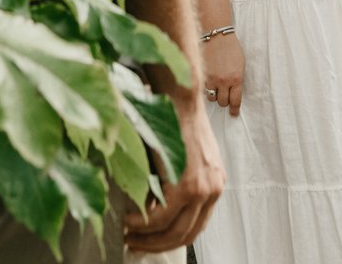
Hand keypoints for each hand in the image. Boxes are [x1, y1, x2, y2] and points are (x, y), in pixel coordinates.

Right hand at [124, 100, 222, 252]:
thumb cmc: (174, 118)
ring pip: (174, 230)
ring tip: (128, 234)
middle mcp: (214, 188)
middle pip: (186, 234)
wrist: (178, 96)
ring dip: (147, 238)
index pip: (195, 225)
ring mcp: (203, 188)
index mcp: (214, 182)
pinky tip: (129, 219)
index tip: (150, 241)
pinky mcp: (189, 184)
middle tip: (134, 245)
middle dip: (157, 245)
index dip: (170, 239)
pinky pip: (162, 216)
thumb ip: (173, 182)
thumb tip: (152, 207)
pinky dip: (143, 223)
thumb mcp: (180, 155)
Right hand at [203, 33, 245, 116]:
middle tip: (224, 95)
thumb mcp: (240, 65)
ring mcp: (211, 78)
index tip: (233, 113)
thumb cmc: (231, 49)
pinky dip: (205, 88)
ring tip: (215, 87)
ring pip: (211, 98)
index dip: (234, 109)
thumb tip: (234, 95)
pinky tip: (207, 82)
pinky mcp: (201, 74)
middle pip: (223, 102)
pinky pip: (202, 88)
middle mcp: (224, 81)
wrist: (216, 35)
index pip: (235, 101)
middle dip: (224, 100)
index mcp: (236, 79)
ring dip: (214, 95)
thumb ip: (237, 80)